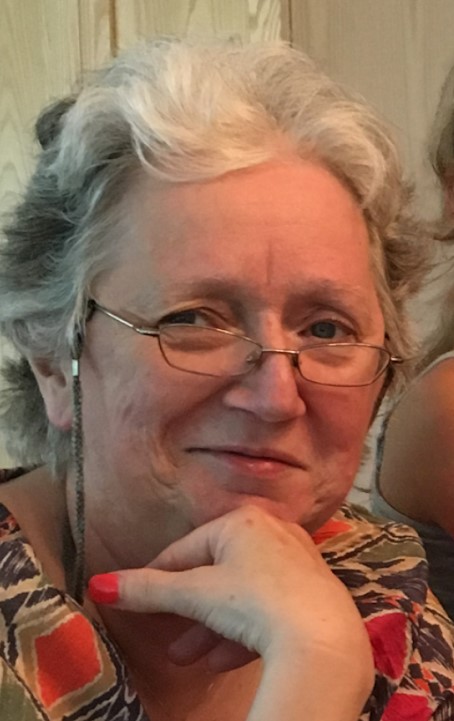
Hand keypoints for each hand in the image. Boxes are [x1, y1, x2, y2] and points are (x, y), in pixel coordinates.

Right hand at [89, 506, 372, 676]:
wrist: (321, 639)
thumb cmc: (252, 601)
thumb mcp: (195, 595)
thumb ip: (147, 589)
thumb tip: (97, 585)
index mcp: (243, 521)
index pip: (186, 549)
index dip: (158, 575)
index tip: (137, 596)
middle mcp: (274, 532)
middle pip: (216, 575)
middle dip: (188, 612)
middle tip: (168, 639)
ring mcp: (298, 563)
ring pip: (241, 596)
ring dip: (212, 627)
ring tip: (190, 659)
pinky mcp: (313, 594)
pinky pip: (268, 609)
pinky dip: (243, 631)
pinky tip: (223, 660)